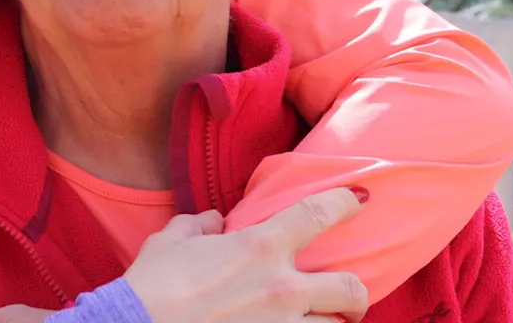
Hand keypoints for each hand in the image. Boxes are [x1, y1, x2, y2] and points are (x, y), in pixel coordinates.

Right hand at [124, 187, 368, 322]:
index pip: (317, 214)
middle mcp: (280, 287)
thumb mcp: (173, 240)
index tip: (359, 200)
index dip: (344, 203)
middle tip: (348, 296)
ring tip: (317, 322)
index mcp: (259, 246)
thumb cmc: (153, 283)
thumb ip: (200, 226)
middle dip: (357, 293)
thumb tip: (214, 223)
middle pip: (349, 288)